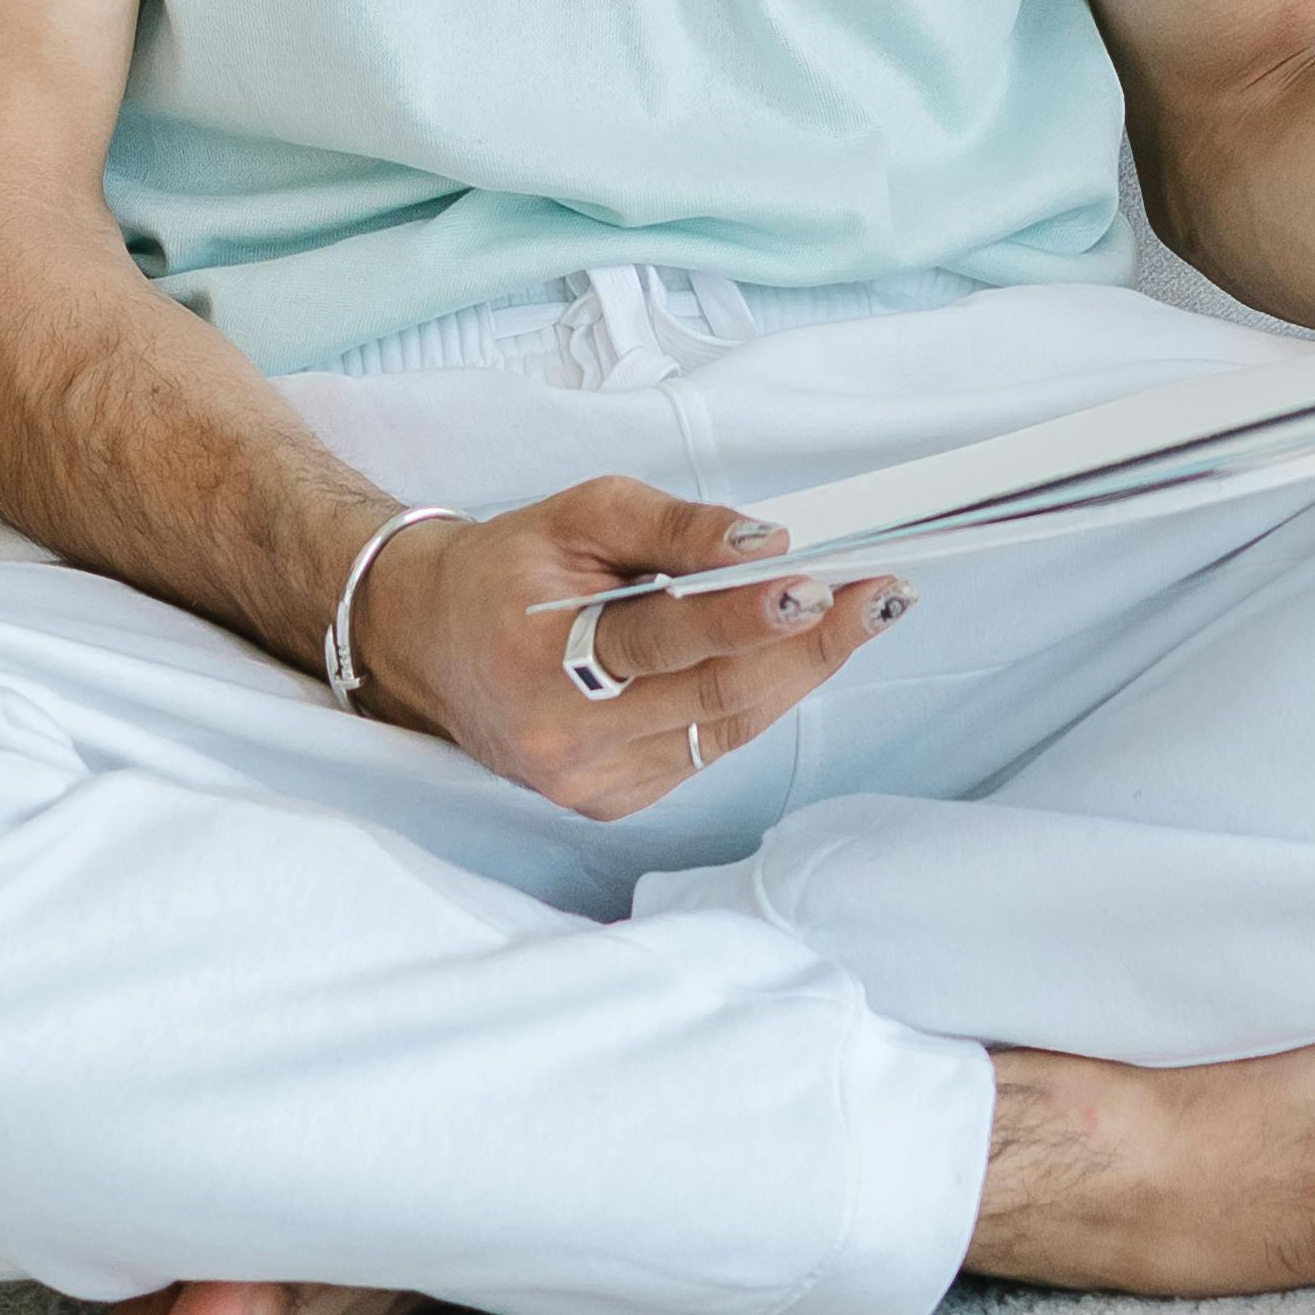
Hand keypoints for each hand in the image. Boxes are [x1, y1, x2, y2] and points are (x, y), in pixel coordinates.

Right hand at [349, 476, 910, 818]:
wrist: (431, 646)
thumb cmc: (512, 568)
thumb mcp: (580, 513)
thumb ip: (673, 527)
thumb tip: (766, 542)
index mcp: (541, 658)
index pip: (660, 638)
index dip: (743, 614)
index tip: (815, 581)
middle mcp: (564, 737)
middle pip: (712, 693)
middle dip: (809, 643)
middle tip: (883, 594)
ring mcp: (590, 782)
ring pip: (724, 728)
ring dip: (802, 671)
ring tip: (865, 615)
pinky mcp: (611, 802)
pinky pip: (706, 749)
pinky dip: (756, 700)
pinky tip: (795, 656)